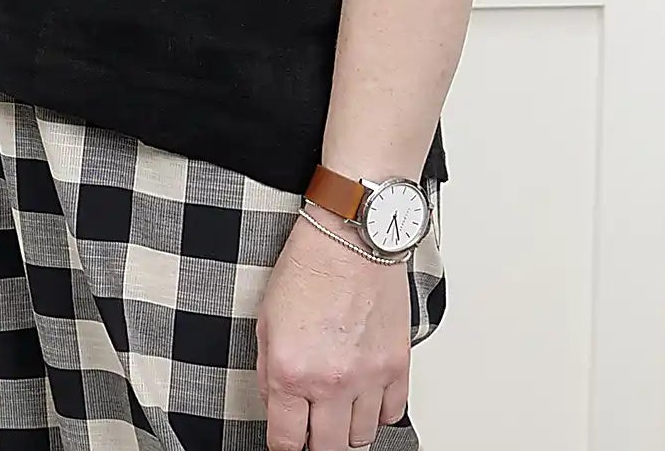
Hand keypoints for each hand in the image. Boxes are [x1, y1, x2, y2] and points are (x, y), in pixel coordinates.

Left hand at [256, 213, 410, 450]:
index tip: (288, 440)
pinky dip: (379, 411)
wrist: (351, 234)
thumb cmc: (310, 265)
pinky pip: (392, 413)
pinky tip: (366, 394)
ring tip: (339, 408)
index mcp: (291, 371)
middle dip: (317, 442)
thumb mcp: (266, 319)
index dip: (284, 445)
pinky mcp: (397, 365)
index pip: (286, 441)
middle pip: (328, 449)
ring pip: (362, 437)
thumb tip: (276, 404)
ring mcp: (368, 376)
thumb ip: (268, 371)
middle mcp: (331, 381)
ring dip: (348, 428)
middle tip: (314, 425)